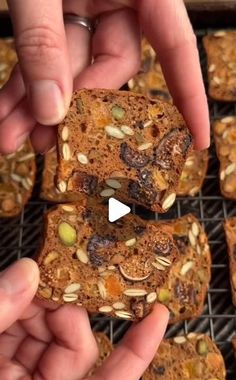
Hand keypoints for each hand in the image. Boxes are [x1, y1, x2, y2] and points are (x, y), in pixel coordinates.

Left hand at [0, 0, 208, 153]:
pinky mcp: (55, 10)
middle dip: (72, 109)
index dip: (188, 96)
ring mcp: (85, 4)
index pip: (176, 47)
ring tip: (9, 139)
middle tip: (45, 146)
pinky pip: (44, 56)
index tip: (197, 140)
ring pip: (70, 69)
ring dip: (37, 106)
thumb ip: (44, 41)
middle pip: (108, 68)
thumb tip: (52, 113)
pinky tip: (5, 113)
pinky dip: (23, 85)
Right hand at [0, 258, 167, 379]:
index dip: (137, 351)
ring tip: (26, 282)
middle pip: (75, 351)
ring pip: (49, 342)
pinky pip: (25, 343)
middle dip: (66, 308)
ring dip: (39, 307)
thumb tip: (29, 271)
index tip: (158, 315)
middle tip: (50, 276)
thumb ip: (0, 314)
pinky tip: (15, 295)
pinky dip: (22, 316)